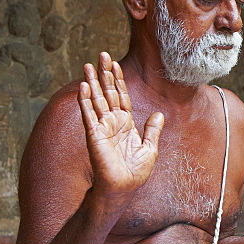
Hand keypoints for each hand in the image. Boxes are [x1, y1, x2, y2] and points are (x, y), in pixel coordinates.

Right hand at [78, 52, 163, 198]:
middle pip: (109, 92)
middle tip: (102, 54)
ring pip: (97, 99)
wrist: (123, 188)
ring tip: (88, 64)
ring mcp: (102, 127)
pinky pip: (89, 115)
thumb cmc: (134, 172)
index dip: (119, 79)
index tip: (115, 63)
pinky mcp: (94, 135)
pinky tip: (84, 86)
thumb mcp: (150, 148)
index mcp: (125, 123)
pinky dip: (86, 100)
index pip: (121, 96)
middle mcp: (112, 122)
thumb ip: (152, 130)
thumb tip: (159, 114)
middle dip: (105, 74)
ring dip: (93, 82)